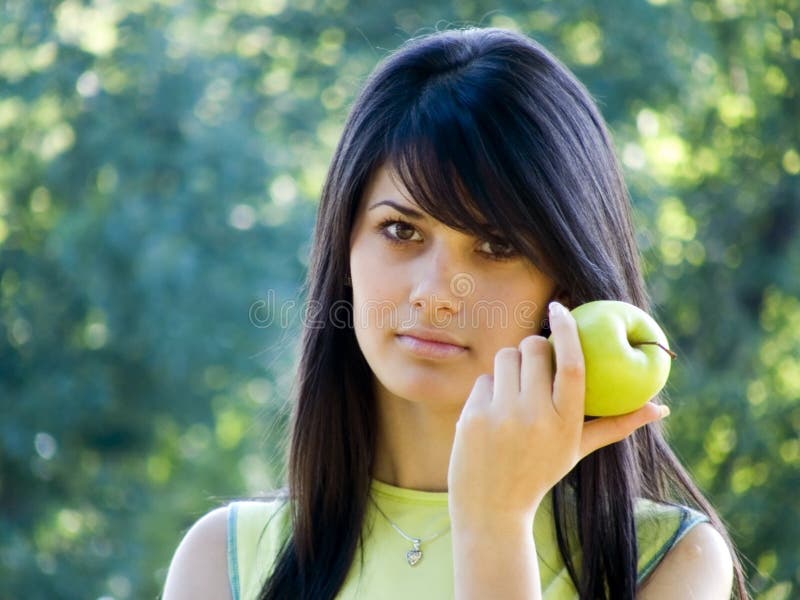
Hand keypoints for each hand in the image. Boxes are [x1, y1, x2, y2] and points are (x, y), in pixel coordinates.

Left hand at [447, 301, 666, 525]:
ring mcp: (502, 415)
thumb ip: (616, 425)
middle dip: (534, 348)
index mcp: (567, 422)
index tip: (561, 307)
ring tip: (512, 393)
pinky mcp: (474, 416)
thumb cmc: (539, 472)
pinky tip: (491, 415)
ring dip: (510, 366)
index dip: (568, 330)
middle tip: (533, 364)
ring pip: (506, 356)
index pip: (573, 363)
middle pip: (534, 348)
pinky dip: (489, 389)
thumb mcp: (578, 449)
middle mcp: (536, 416)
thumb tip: (662, 408)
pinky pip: (484, 379)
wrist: (492, 508)